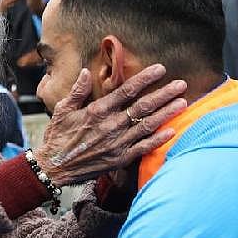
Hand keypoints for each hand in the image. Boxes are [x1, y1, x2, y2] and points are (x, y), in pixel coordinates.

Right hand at [34, 65, 187, 186]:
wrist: (54, 168)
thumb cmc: (58, 137)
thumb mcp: (63, 109)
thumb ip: (78, 90)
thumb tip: (88, 72)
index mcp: (97, 110)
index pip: (126, 90)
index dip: (145, 78)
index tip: (161, 69)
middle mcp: (110, 126)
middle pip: (143, 106)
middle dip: (164, 94)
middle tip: (182, 84)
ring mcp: (116, 143)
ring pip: (147, 126)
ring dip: (167, 114)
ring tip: (183, 103)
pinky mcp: (119, 159)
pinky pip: (143, 148)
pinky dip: (158, 140)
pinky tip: (172, 131)